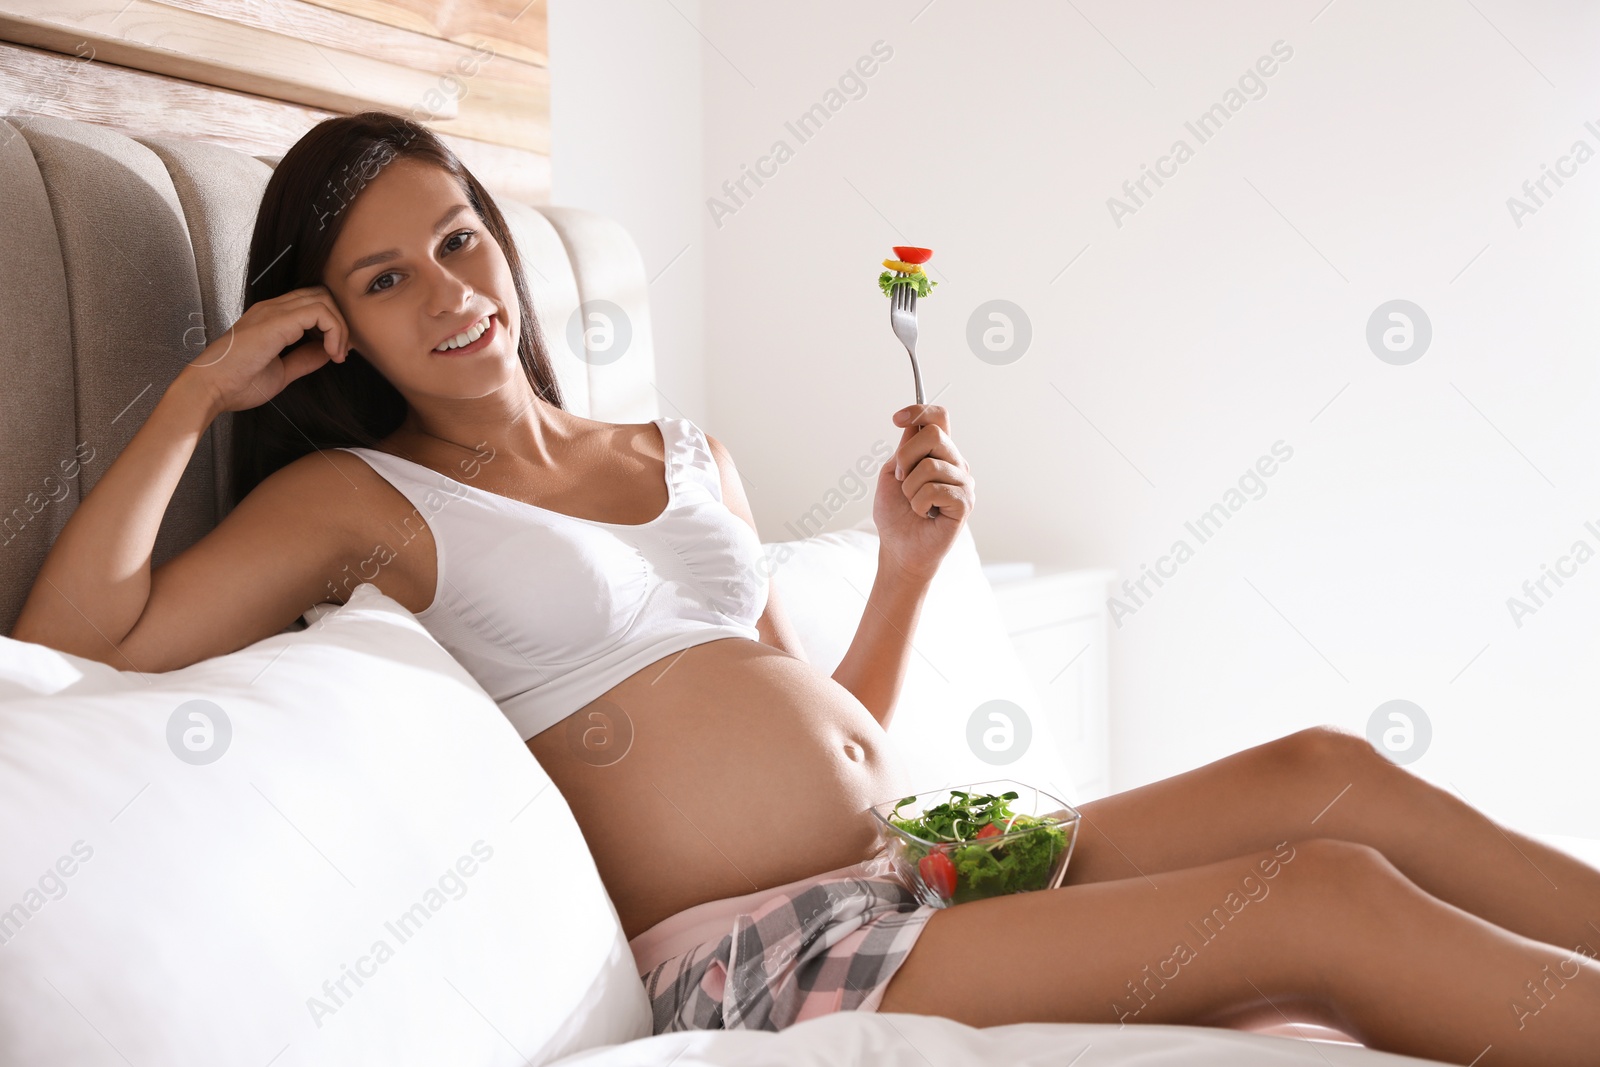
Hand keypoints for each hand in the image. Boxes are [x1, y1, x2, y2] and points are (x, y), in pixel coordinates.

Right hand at [176, 286, 350, 414]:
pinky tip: (331, 353)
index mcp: (270, 318)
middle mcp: (272, 308)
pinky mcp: (276, 320)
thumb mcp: (281, 372)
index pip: (311, 303)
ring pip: (323, 298)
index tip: (337, 353)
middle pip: (321, 295)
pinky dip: (334, 330)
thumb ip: (304, 359)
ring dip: (340, 327)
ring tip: (337, 354)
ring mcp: (273, 311)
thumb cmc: (236, 384)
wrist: (210, 388)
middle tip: (341, 352)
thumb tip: (327, 352)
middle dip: (340, 321)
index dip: (332, 325)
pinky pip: (319, 311)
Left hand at [872, 403, 975, 583]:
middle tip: (901, 479)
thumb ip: (904, 448)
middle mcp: (955, 463)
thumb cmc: (896, 514)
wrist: (899, 548)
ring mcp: (963, 483)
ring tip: (913, 503)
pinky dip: (919, 503)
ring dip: (910, 487)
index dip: (920, 411)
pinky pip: (935, 489)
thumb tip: (914, 424)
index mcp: (939, 453)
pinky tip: (924, 514)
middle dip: (907, 456)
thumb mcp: (891, 474)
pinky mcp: (965, 503)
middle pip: (935, 435)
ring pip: (931, 465)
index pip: (939, 418)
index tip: (897, 419)